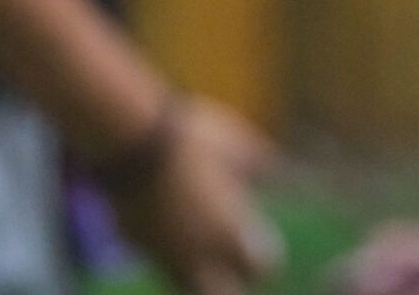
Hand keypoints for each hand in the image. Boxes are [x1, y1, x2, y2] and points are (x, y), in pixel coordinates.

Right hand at [105, 97, 282, 294]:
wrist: (130, 139)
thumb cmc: (192, 139)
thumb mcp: (238, 147)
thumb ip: (264, 167)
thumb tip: (289, 172)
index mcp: (229, 232)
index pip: (260, 268)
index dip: (266, 257)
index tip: (265, 241)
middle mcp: (198, 254)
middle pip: (225, 293)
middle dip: (236, 282)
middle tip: (238, 258)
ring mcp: (163, 254)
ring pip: (187, 287)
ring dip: (202, 277)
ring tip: (207, 250)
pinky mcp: (135, 245)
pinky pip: (158, 265)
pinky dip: (171, 258)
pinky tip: (173, 233)